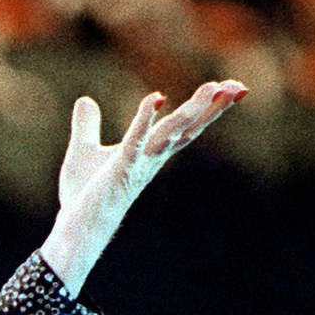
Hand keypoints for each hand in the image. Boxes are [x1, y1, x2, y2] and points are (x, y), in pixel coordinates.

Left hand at [38, 79, 247, 293]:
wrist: (75, 229)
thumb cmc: (83, 196)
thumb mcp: (83, 152)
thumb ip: (87, 126)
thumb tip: (85, 100)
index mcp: (149, 152)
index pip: (184, 127)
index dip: (208, 108)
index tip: (231, 86)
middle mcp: (151, 157)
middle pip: (188, 128)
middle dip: (213, 107)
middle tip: (239, 85)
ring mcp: (138, 163)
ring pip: (171, 133)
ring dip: (190, 111)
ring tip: (211, 87)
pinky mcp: (120, 169)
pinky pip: (135, 141)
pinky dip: (144, 120)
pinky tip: (154, 99)